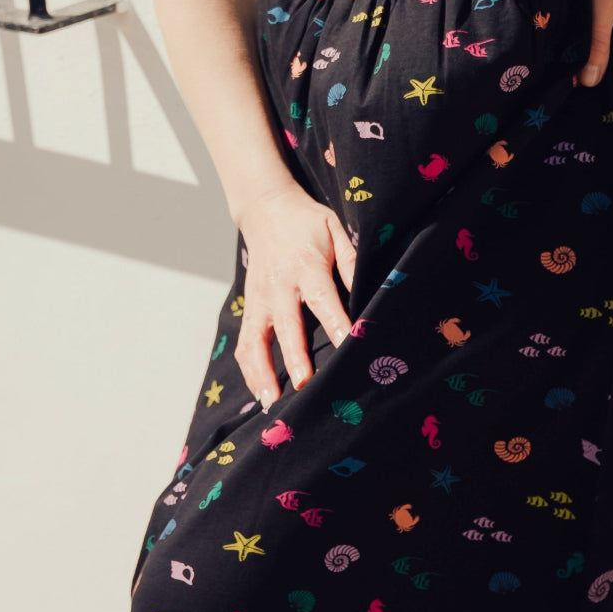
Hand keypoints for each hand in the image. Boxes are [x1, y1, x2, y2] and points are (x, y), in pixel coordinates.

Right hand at [234, 183, 357, 410]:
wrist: (266, 208)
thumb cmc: (307, 223)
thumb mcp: (335, 229)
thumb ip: (351, 260)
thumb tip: (368, 291)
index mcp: (306, 265)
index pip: (323, 297)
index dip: (336, 322)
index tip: (347, 345)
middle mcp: (279, 285)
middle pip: (287, 325)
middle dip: (294, 357)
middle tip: (304, 386)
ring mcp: (259, 298)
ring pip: (256, 340)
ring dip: (262, 372)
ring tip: (272, 403)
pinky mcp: (249, 306)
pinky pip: (244, 342)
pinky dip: (249, 369)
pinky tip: (260, 392)